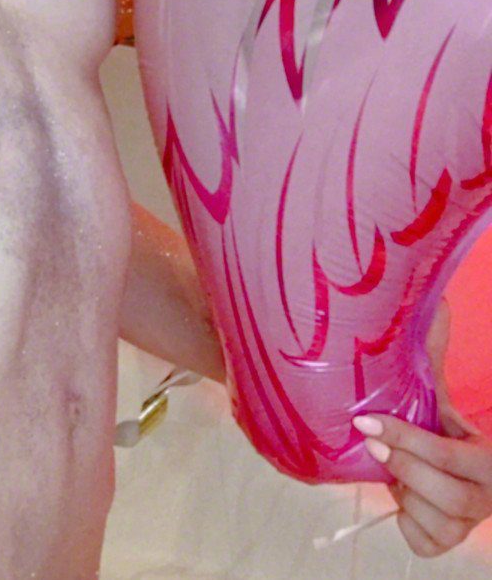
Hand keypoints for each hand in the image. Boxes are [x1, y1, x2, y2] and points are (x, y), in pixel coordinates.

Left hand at [353, 299, 491, 558]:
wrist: (443, 458)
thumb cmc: (435, 418)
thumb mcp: (435, 388)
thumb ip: (431, 351)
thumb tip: (433, 302)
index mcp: (489, 455)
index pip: (455, 455)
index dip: (409, 441)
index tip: (367, 421)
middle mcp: (487, 493)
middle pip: (454, 498)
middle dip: (406, 468)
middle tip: (372, 442)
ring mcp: (470, 522)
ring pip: (440, 524)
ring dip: (406, 496)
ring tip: (391, 469)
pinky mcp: (448, 541)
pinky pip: (425, 543)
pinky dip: (406, 523)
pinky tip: (401, 497)